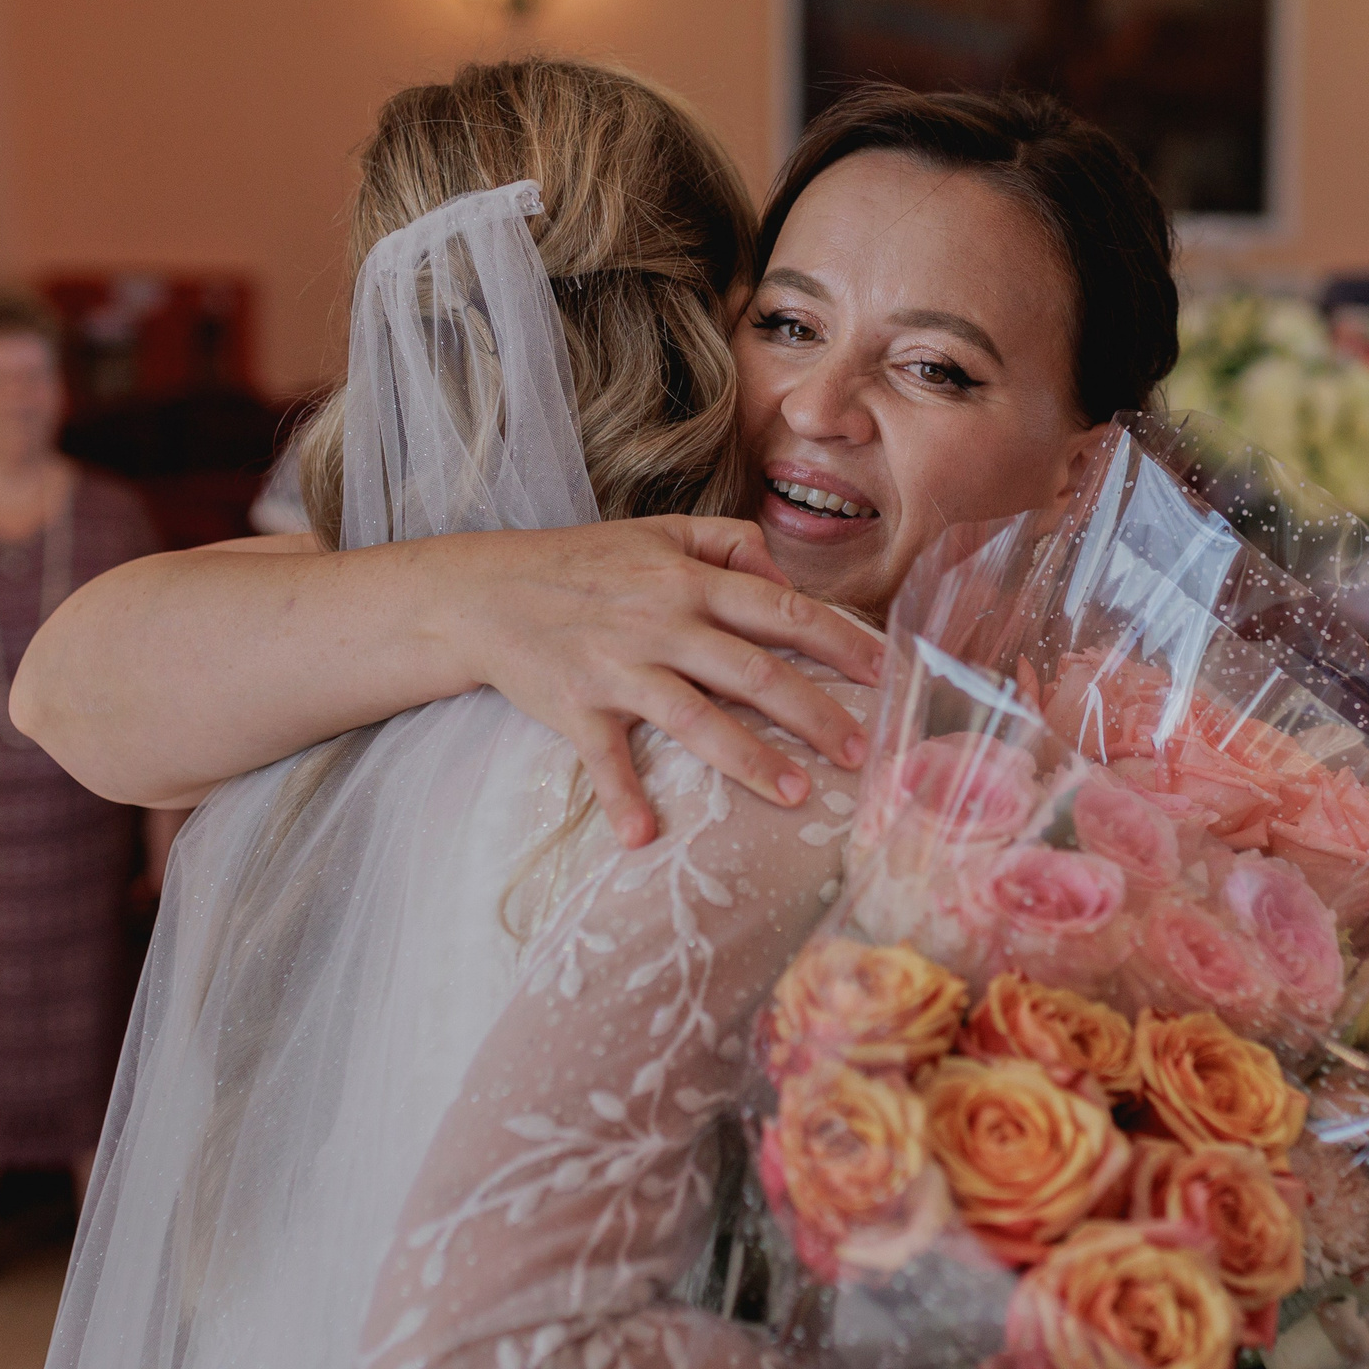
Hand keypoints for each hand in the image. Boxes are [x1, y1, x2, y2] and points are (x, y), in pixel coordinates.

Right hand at [450, 516, 883, 847]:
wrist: (483, 590)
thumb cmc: (581, 563)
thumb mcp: (657, 531)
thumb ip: (729, 545)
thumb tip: (785, 580)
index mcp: (689, 581)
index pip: (781, 610)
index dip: (839, 641)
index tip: (885, 674)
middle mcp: (661, 622)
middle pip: (753, 670)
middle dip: (814, 713)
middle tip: (861, 754)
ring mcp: (618, 667)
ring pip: (694, 716)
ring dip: (746, 759)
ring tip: (794, 796)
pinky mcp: (574, 706)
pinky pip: (604, 759)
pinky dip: (622, 797)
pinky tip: (644, 837)